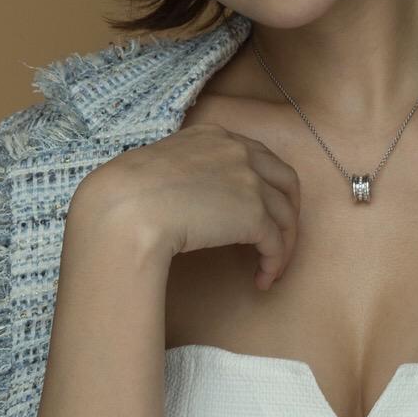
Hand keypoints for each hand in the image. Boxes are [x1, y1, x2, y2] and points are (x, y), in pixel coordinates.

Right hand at [72, 95, 302, 291]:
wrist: (129, 208)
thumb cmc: (128, 193)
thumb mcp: (161, 167)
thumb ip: (183, 173)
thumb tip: (183, 197)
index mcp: (214, 136)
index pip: (258, 156)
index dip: (267, 183)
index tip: (264, 206)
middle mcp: (238, 152)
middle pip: (285, 181)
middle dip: (289, 210)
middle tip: (283, 236)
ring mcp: (250, 182)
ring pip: (286, 215)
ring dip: (284, 244)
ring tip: (271, 268)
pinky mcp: (254, 215)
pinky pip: (276, 243)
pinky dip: (274, 263)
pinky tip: (262, 280)